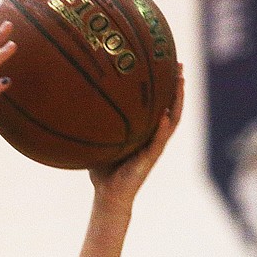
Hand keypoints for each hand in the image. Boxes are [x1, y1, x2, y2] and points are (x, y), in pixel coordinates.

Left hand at [89, 63, 185, 206]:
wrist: (108, 194)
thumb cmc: (102, 168)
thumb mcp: (98, 139)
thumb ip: (94, 122)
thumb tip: (76, 99)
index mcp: (144, 130)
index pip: (158, 103)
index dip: (164, 84)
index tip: (166, 63)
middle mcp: (153, 136)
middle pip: (171, 105)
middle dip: (176, 85)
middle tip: (180, 64)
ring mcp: (154, 146)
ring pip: (172, 120)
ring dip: (177, 101)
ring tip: (180, 82)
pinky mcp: (149, 159)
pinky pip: (158, 141)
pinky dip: (161, 128)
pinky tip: (163, 115)